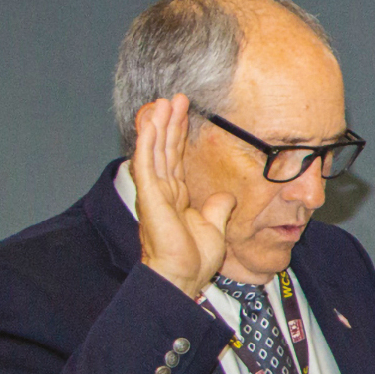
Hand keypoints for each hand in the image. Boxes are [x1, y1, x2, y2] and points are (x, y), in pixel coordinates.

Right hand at [131, 94, 234, 297]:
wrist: (182, 275)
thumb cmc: (193, 258)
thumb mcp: (214, 227)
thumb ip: (218, 208)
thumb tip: (227, 196)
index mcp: (175, 195)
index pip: (177, 157)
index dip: (180, 134)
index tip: (186, 113)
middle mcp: (162, 189)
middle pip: (166, 148)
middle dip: (170, 122)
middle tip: (177, 98)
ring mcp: (154, 191)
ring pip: (155, 149)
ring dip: (159, 124)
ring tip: (164, 101)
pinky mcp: (150, 195)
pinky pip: (147, 162)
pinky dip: (148, 140)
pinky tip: (150, 121)